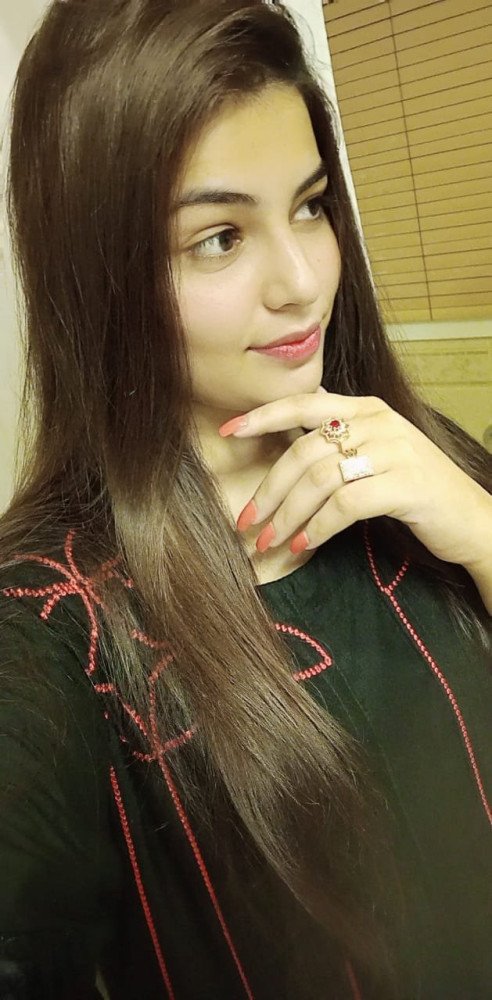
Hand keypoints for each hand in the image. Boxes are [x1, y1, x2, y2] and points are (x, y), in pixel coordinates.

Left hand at [218, 388, 491, 568]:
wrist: (473, 519)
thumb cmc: (417, 490)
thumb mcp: (379, 451)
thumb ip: (341, 436)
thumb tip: (293, 429)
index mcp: (367, 409)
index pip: (304, 404)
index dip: (263, 417)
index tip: (228, 432)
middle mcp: (379, 422)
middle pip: (305, 450)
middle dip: (269, 490)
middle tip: (246, 521)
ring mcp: (394, 451)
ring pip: (320, 479)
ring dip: (287, 515)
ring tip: (269, 541)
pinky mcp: (405, 485)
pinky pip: (345, 505)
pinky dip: (317, 528)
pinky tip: (303, 545)